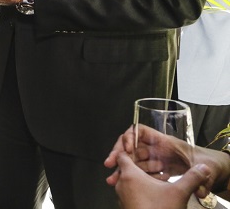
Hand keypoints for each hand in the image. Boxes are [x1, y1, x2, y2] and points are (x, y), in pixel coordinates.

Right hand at [105, 124, 229, 196]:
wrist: (215, 169)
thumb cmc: (211, 162)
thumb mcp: (207, 167)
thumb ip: (201, 179)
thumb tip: (200, 191)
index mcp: (166, 142)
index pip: (142, 131)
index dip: (130, 137)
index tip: (125, 148)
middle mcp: (158, 149)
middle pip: (133, 147)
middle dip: (119, 154)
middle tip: (109, 164)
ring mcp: (157, 159)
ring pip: (134, 161)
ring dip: (122, 169)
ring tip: (112, 179)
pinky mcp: (158, 170)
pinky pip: (141, 171)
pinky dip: (132, 177)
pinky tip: (125, 184)